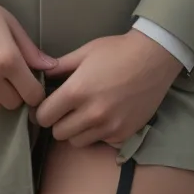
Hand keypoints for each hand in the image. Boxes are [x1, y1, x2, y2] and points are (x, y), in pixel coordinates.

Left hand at [34, 29, 184, 148]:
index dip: (41, 110)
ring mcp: (109, 127)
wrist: (154, 58)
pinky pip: (100, 141)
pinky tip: (106, 116)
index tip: (46, 106)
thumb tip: (39, 75)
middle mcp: (91, 114)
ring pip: (77, 142)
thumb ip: (59, 67)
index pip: (44, 116)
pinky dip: (98, 133)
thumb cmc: (117, 51)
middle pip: (58, 133)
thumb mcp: (84, 52)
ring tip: (86, 113)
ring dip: (77, 130)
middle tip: (67, 109)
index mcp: (77, 91)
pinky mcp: (123, 135)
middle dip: (58, 121)